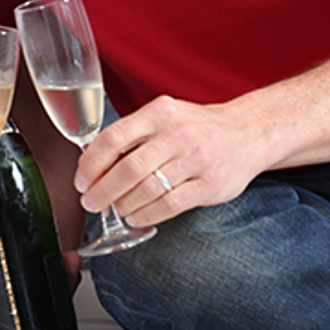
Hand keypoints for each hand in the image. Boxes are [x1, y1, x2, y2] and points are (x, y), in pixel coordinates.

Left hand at [75, 95, 267, 226]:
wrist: (249, 132)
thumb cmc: (196, 126)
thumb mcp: (164, 116)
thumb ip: (132, 133)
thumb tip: (91, 158)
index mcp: (159, 113)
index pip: (114, 138)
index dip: (91, 163)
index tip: (81, 179)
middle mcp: (177, 134)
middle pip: (128, 168)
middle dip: (102, 190)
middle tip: (91, 201)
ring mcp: (196, 160)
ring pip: (148, 189)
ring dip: (123, 203)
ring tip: (114, 208)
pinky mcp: (210, 184)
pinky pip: (170, 205)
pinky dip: (146, 214)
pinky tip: (135, 216)